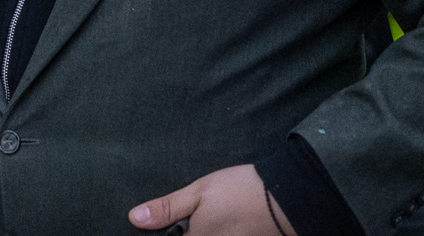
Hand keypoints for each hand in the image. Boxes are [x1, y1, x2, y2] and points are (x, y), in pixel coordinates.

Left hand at [130, 164, 293, 234]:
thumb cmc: (241, 191)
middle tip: (185, 221)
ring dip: (199, 231)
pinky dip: (218, 233)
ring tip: (209, 217)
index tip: (163, 228)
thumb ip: (167, 208)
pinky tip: (223, 223)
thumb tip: (134, 218)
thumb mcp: (200, 192)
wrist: (289, 197)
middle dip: (184, 232)